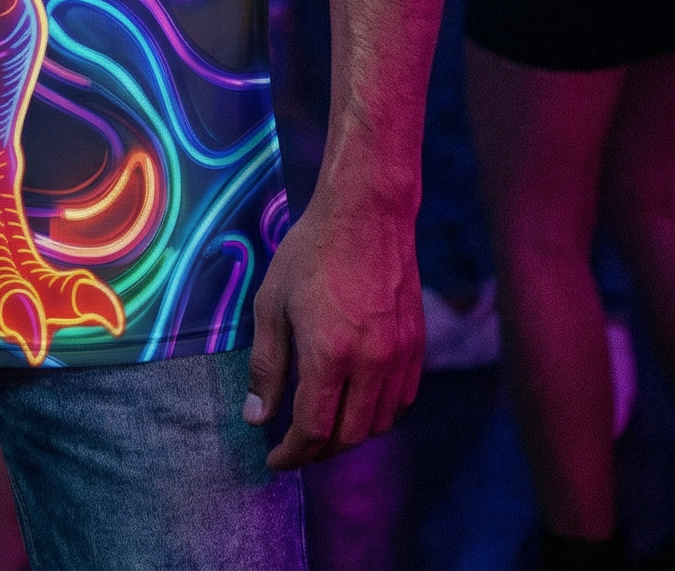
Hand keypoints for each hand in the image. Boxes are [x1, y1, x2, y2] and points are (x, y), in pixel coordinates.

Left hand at [246, 184, 423, 466]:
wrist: (366, 213)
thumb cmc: (311, 252)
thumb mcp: (272, 303)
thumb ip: (266, 365)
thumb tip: (257, 416)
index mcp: (330, 353)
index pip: (314, 430)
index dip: (292, 454)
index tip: (274, 460)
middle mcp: (372, 362)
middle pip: (349, 436)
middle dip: (318, 451)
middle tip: (294, 447)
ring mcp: (400, 355)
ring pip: (379, 424)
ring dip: (349, 435)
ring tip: (322, 426)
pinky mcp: (417, 345)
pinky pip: (402, 400)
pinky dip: (378, 413)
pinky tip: (356, 402)